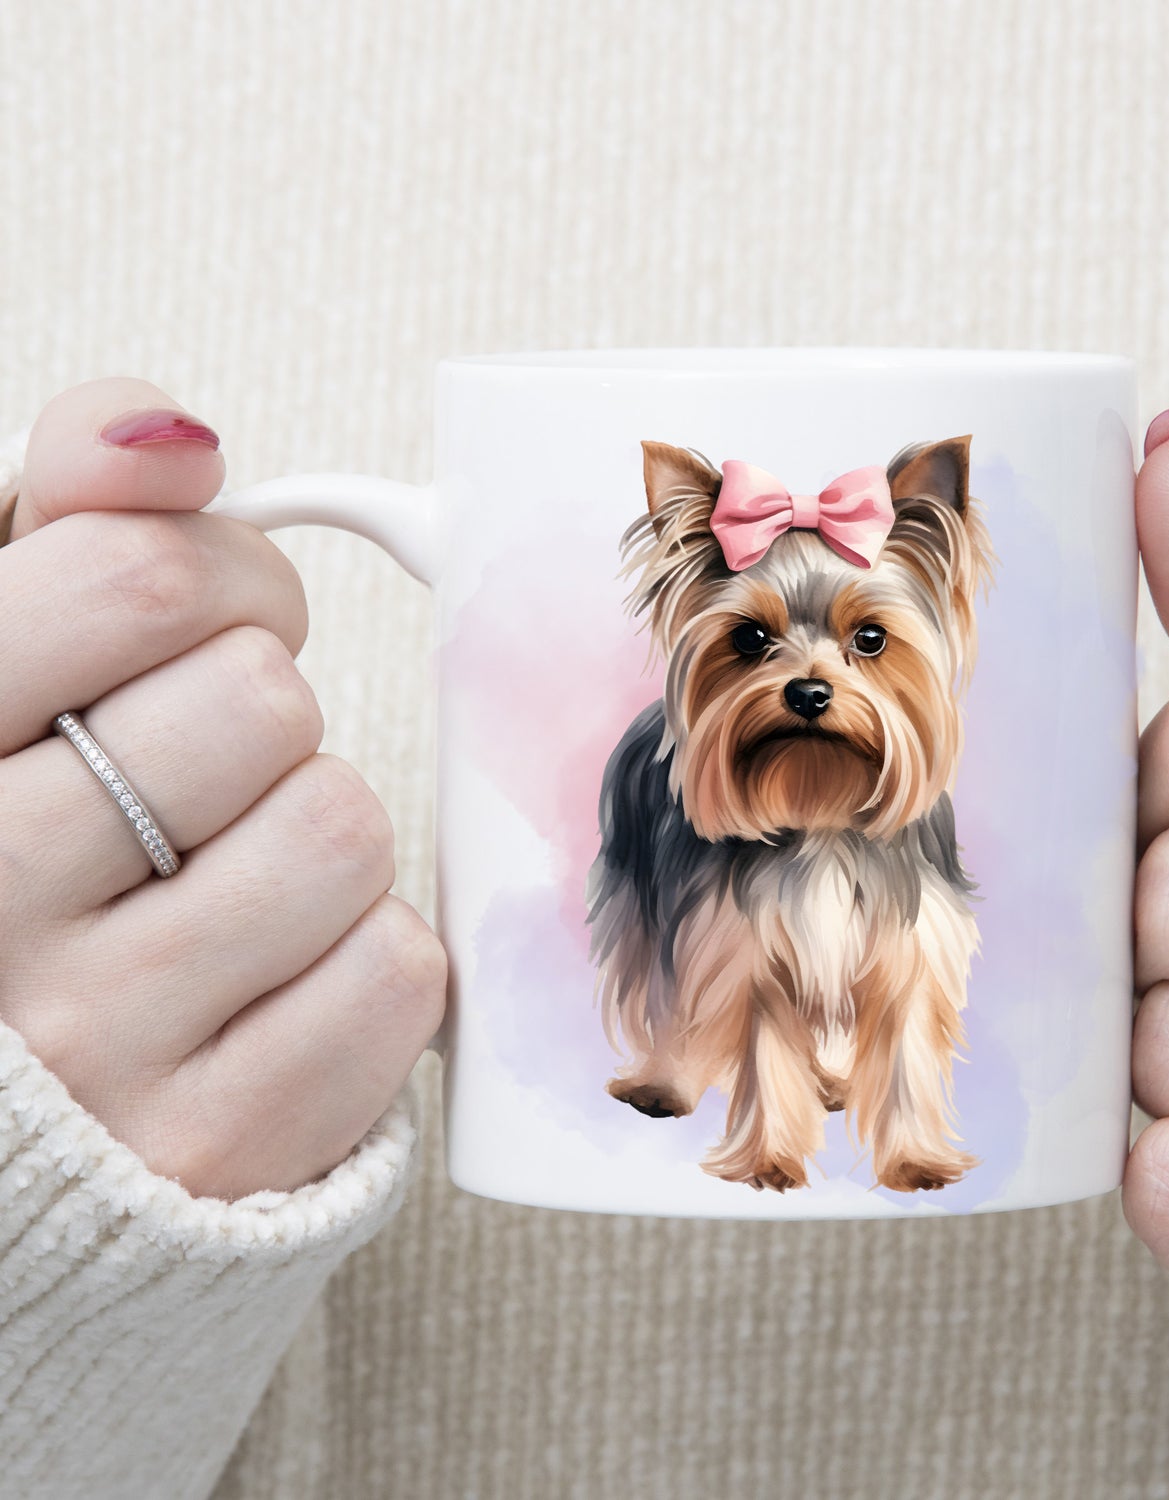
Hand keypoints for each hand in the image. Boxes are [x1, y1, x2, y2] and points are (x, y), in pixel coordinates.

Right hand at [0, 378, 445, 1199]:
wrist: (32, 1116)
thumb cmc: (29, 848)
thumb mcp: (3, 667)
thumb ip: (69, 523)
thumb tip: (172, 433)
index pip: (136, 581)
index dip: (221, 577)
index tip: (207, 620)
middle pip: (260, 700)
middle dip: (262, 712)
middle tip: (211, 768)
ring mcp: (98, 1046)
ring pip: (340, 827)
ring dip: (315, 833)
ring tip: (229, 879)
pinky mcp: (221, 1144)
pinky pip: (395, 971)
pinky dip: (363, 958)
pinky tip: (273, 978)